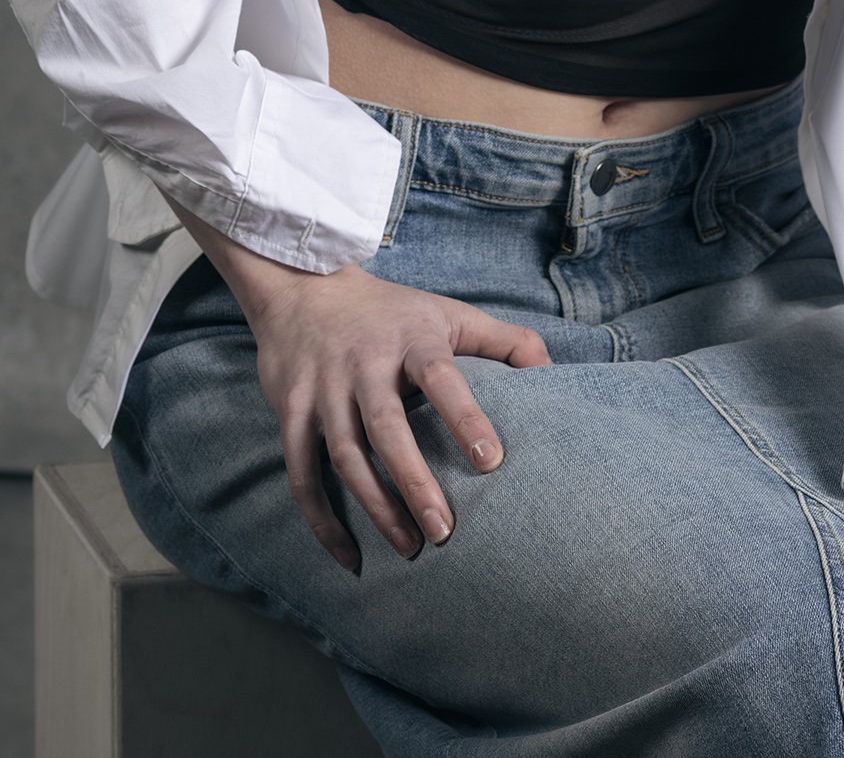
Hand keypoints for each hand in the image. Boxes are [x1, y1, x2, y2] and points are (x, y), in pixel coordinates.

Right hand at [247, 261, 553, 568]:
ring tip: (410, 547)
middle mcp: (364, 362)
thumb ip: (503, 341)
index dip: (466, 417)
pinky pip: (302, 474)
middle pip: (387, 427)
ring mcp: (323, 387)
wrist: (303, 287)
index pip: (442, 377)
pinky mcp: (290, 410)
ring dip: (376, 507)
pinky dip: (322, 520)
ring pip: (346, 456)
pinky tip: (350, 557)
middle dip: (415, 482)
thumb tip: (553, 371)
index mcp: (411, 339)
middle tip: (445, 532)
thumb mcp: (448, 313)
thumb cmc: (391, 313)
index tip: (493, 462)